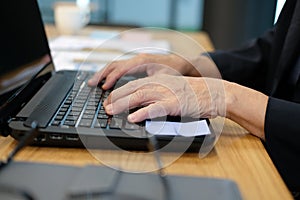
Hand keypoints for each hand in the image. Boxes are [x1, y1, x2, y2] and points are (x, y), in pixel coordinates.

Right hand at [88, 53, 198, 89]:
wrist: (180, 63)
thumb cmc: (173, 71)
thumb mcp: (164, 80)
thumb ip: (153, 87)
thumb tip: (142, 99)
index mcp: (141, 62)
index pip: (121, 69)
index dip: (112, 78)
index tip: (105, 88)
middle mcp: (136, 59)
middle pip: (114, 65)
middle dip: (101, 74)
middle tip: (90, 83)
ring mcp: (135, 61)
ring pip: (115, 65)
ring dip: (103, 73)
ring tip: (93, 82)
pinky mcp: (136, 64)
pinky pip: (119, 67)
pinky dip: (110, 74)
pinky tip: (106, 81)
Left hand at [103, 74, 225, 122]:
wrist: (213, 93)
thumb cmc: (193, 94)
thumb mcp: (172, 89)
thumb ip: (157, 94)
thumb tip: (141, 104)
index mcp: (159, 81)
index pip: (134, 85)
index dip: (119, 92)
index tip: (109, 100)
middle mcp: (160, 84)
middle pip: (132, 89)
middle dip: (116, 97)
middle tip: (105, 107)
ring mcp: (166, 93)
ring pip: (139, 96)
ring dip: (123, 103)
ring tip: (111, 110)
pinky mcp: (174, 104)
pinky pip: (155, 108)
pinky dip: (142, 112)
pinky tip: (133, 117)